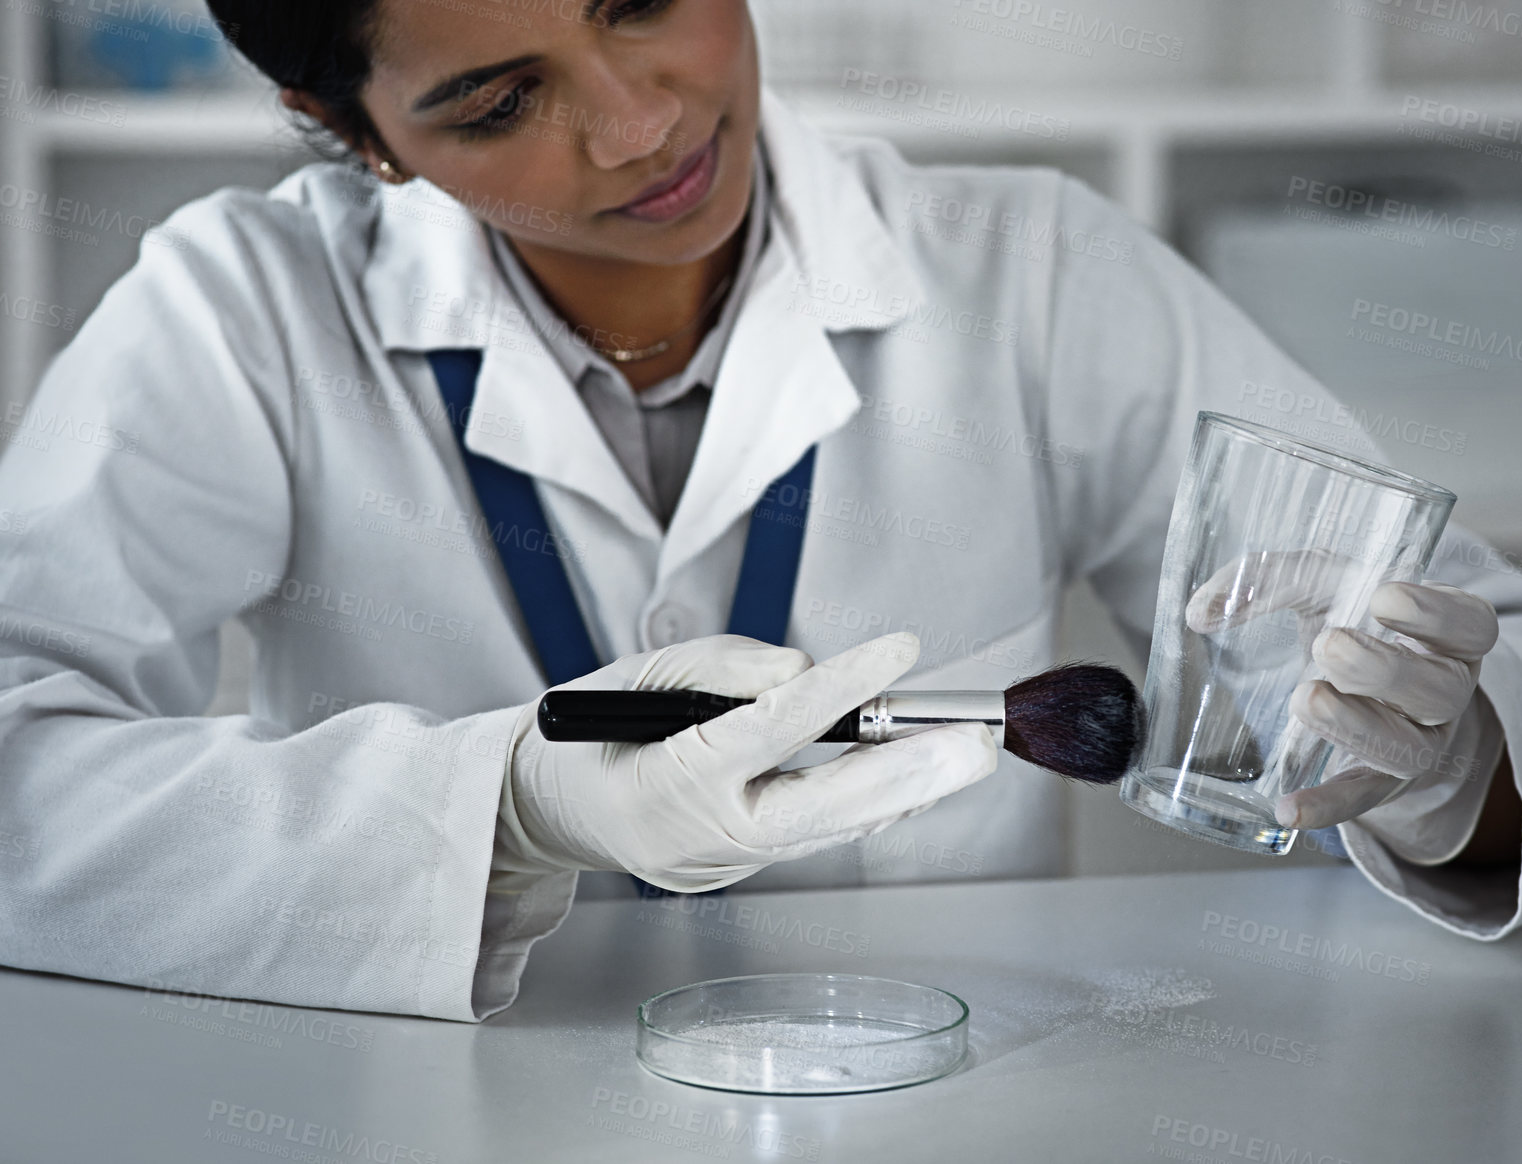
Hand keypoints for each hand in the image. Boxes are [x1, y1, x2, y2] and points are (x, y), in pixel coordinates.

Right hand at [499, 631, 997, 892]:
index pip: (768, 730)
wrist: (544, 808)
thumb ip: (722, 668)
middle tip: (977, 743)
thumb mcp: (637, 676)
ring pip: (828, 830)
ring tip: (968, 751)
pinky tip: (914, 776)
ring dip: (903, 789)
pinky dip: (865, 804)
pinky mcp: (740, 872)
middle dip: (907, 775)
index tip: (901, 649)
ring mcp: (723, 866)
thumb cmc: (587, 733)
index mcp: (665, 781)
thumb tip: (808, 672)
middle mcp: (701, 838)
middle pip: (820, 811)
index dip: (840, 687)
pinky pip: (814, 837)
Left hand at [1188, 551, 1506, 857]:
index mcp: (1446, 635)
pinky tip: (1288, 810)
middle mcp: (1444, 692)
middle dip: (1383, 668)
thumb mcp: (1324, 587)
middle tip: (1329, 644)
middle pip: (1439, 689)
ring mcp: (1416, 743)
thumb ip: (1269, 581)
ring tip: (1306, 699)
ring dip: (1355, 725)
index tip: (1384, 595)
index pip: (1472, 625)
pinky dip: (1324, 807)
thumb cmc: (1353, 621)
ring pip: (1407, 748)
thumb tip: (1200, 610)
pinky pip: (1358, 800)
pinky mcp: (1378, 783)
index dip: (1437, 612)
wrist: (1368, 687)